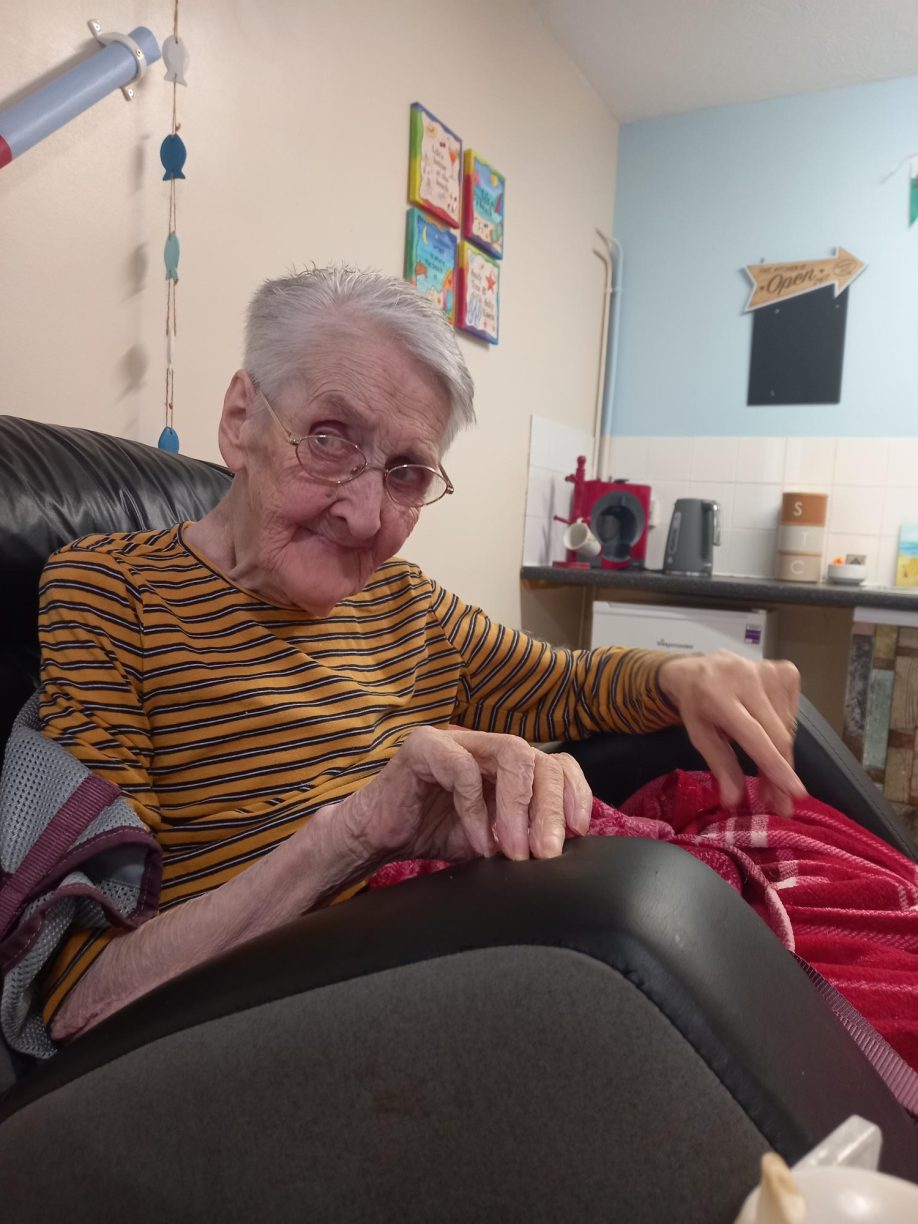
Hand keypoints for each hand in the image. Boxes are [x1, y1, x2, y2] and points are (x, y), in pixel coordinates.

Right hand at [340, 726, 592, 863]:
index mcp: (504, 764)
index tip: (579, 831)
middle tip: (547, 851)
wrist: (374, 838)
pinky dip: (475, 810)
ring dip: (518, 806)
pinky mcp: (423, 746)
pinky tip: (477, 842)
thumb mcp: (489, 839)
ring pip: (510, 753)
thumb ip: (522, 836)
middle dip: (548, 807)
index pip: (554, 763)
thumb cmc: (430, 833)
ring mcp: (455, 740)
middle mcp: (484, 744)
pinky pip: (462, 769)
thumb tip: (560, 854)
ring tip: (515, 850)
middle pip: (537, 758)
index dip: (573, 793)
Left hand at [657, 651, 805, 816]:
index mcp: (718, 696)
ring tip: (769, 773)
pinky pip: (792, 713)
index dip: (775, 766)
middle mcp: (746, 679)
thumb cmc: (696, 707)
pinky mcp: (785, 671)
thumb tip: (734, 802)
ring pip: (787, 728)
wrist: (696, 670)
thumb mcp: (699, 736)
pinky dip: (783, 730)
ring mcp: (768, 671)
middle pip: (776, 736)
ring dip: (782, 756)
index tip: (796, 793)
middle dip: (780, 773)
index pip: (754, 736)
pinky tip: (768, 731)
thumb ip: (720, 766)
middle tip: (780, 803)